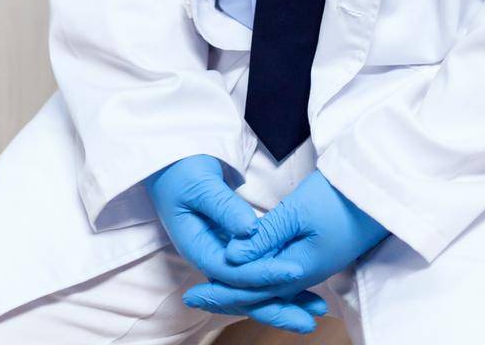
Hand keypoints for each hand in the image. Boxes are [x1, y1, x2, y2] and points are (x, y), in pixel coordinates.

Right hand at [143, 155, 327, 333]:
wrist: (169, 163)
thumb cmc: (181, 169)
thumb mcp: (201, 184)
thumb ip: (224, 207)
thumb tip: (251, 230)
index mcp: (197, 247)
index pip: (233, 272)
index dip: (264, 274)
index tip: (295, 271)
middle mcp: (209, 258)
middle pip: (243, 293)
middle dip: (277, 307)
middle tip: (310, 320)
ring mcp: (220, 255)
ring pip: (251, 288)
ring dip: (281, 301)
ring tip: (315, 312)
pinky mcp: (231, 249)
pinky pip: (254, 272)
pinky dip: (276, 282)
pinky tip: (301, 291)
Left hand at [182, 168, 388, 315]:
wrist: (381, 191)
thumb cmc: (341, 197)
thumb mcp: (298, 212)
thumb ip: (265, 236)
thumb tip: (231, 257)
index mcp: (298, 268)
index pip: (252, 287)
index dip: (221, 290)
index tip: (192, 294)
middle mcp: (305, 273)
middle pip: (260, 291)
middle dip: (227, 293)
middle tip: (194, 297)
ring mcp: (314, 264)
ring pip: (271, 284)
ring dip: (244, 288)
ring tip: (217, 287)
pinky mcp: (318, 252)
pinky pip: (284, 273)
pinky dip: (265, 278)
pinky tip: (256, 274)